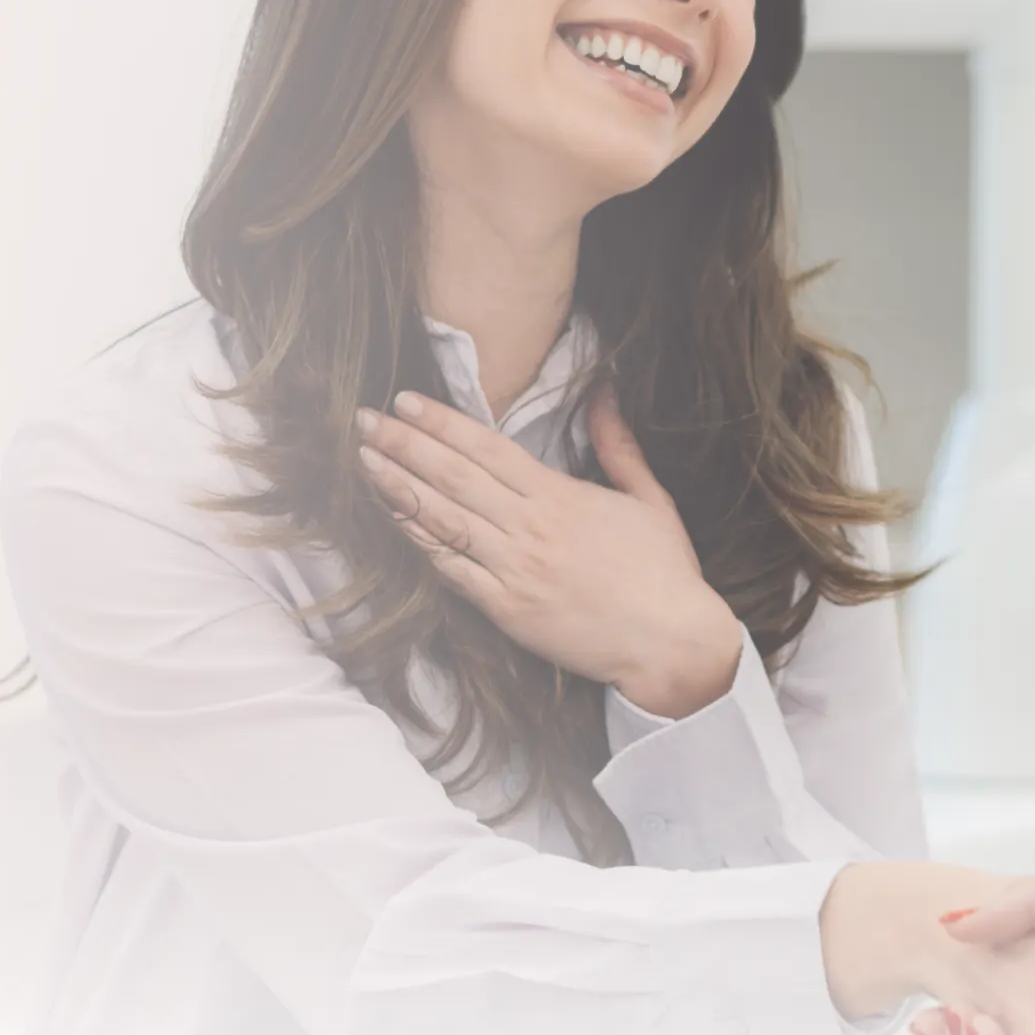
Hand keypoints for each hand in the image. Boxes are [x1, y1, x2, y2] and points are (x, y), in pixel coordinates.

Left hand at [356, 384, 740, 717]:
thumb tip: (604, 391)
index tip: (407, 401)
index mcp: (561, 497)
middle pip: (455, 478)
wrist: (670, 643)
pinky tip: (393, 520)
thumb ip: (618, 445)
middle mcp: (531, 529)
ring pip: (444, 520)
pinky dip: (419, 544)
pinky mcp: (507, 610)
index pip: (488, 449)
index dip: (444, 424)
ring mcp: (515, 571)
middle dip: (406, 445)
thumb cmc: (663, 572)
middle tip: (365, 420)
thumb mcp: (649, 499)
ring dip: (399, 487)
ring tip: (364, 460)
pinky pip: (453, 571)